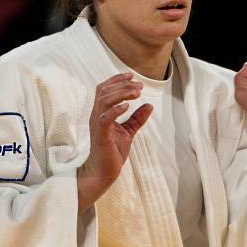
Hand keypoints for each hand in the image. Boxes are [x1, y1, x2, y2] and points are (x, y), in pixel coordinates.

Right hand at [77, 73, 152, 214]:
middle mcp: (97, 115)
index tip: (131, 75)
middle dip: (123, 85)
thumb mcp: (128, 131)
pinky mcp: (101, 135)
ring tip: (136, 92)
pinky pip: (105, 118)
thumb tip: (149, 105)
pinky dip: (116, 109)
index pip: (104, 89)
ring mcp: (97, 124)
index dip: (116, 80)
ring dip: (122, 93)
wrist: (104, 171)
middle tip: (139, 85)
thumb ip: (137, 118)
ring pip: (104, 100)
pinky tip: (128, 106)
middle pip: (105, 91)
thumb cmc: (113, 151)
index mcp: (101, 112)